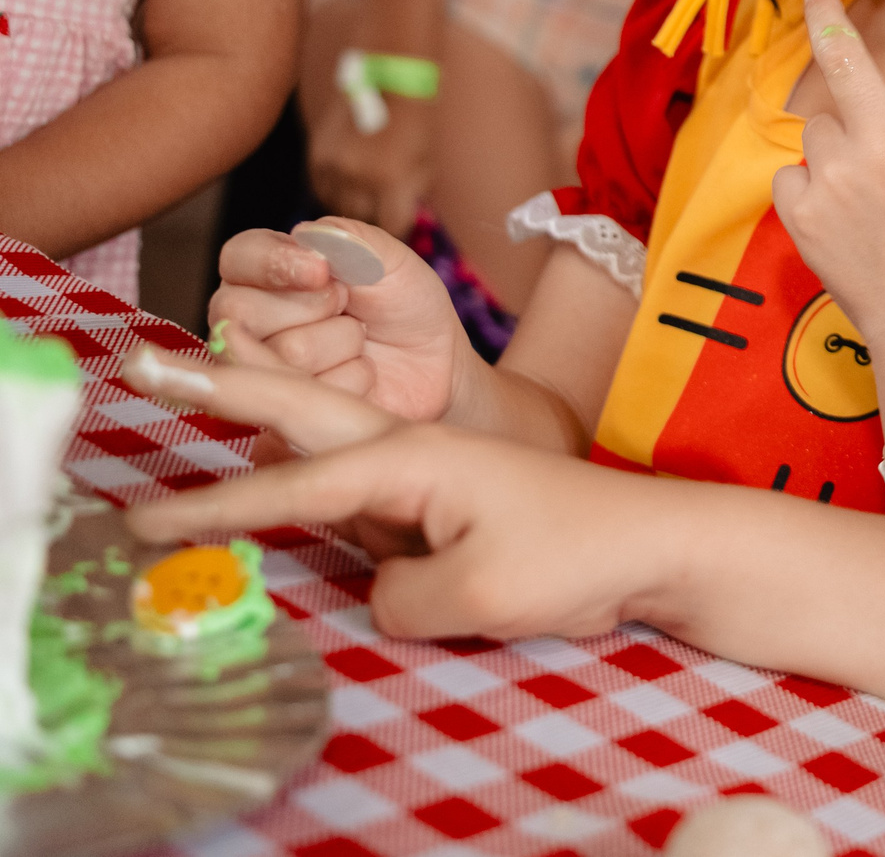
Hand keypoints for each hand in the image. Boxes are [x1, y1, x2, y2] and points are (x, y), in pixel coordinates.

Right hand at [122, 351, 681, 641]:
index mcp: (414, 457)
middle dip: (222, 396)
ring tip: (196, 416)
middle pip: (297, 427)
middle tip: (146, 365)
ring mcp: (427, 478)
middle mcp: (413, 453)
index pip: (294, 486)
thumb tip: (378, 590)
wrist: (662, 545)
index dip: (217, 508)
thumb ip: (395, 596)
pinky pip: (369, 519)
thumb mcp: (474, 597)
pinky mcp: (444, 508)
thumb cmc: (578, 556)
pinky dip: (332, 520)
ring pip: (330, 484)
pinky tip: (322, 528)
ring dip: (272, 469)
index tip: (144, 519)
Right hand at [205, 221, 467, 421]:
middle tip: (349, 306)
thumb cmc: (403, 302)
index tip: (322, 271)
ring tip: (360, 339)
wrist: (436, 361)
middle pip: (242, 310)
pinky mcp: (281, 409)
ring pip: (286, 351)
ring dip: (344, 341)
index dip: (274, 263)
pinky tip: (362, 371)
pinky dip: (353, 376)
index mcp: (263, 271)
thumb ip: (346, 239)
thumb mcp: (387, 258)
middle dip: (316, 305)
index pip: (238, 257)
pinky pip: (310, 390)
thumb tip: (305, 235)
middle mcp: (247, 319)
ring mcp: (260, 366)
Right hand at [306, 81, 434, 239]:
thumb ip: (410, 194)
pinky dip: (333, 192)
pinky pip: (321, 189)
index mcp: (391, 180)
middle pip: (361, 219)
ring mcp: (334, 166)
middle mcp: (358, 177)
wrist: (389, 80)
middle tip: (380, 218)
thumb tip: (400, 219)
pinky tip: (345, 190)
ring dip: (350, 208)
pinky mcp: (316, 156)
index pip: (390, 225)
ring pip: (337, 207)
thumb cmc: (416, 122)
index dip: (397, 228)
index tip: (399, 226)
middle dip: (373, 220)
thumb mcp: (424, 162)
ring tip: (362, 204)